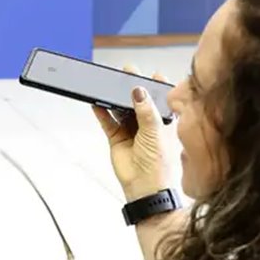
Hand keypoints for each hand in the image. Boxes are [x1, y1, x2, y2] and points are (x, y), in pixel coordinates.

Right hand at [92, 65, 177, 200]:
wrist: (144, 186)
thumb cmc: (159, 164)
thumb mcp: (155, 131)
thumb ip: (145, 109)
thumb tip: (138, 90)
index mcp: (164, 122)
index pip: (162, 100)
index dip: (157, 87)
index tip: (151, 74)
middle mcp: (148, 124)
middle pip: (138, 100)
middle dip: (132, 87)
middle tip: (125, 73)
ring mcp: (131, 130)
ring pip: (121, 108)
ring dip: (114, 98)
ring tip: (108, 85)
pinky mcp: (116, 137)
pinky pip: (106, 120)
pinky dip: (100, 111)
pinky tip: (96, 102)